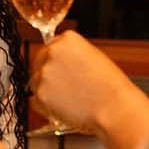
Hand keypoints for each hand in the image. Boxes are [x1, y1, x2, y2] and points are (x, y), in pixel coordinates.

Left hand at [29, 32, 148, 147]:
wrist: (114, 108)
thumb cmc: (110, 87)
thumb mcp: (93, 57)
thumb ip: (72, 56)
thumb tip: (60, 62)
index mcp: (67, 39)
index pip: (51, 46)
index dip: (57, 62)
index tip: (63, 70)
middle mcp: (52, 52)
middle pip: (39, 62)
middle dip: (49, 74)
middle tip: (66, 87)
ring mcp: (44, 74)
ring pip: (36, 82)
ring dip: (47, 90)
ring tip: (70, 98)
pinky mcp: (40, 94)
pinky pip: (35, 101)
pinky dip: (45, 106)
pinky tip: (63, 107)